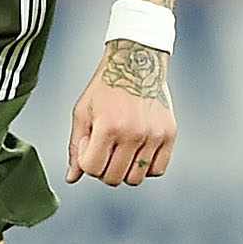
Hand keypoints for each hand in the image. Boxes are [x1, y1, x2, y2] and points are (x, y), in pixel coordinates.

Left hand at [68, 43, 175, 185]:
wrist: (137, 64)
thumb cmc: (106, 88)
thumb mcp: (82, 113)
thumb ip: (75, 147)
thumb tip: (72, 177)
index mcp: (108, 127)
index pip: (92, 168)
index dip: (86, 160)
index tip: (90, 143)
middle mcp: (133, 133)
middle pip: (113, 178)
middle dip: (103, 169)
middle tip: (105, 149)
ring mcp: (154, 135)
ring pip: (135, 179)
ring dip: (124, 171)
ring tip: (121, 151)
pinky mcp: (170, 135)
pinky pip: (158, 170)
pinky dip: (146, 168)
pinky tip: (138, 152)